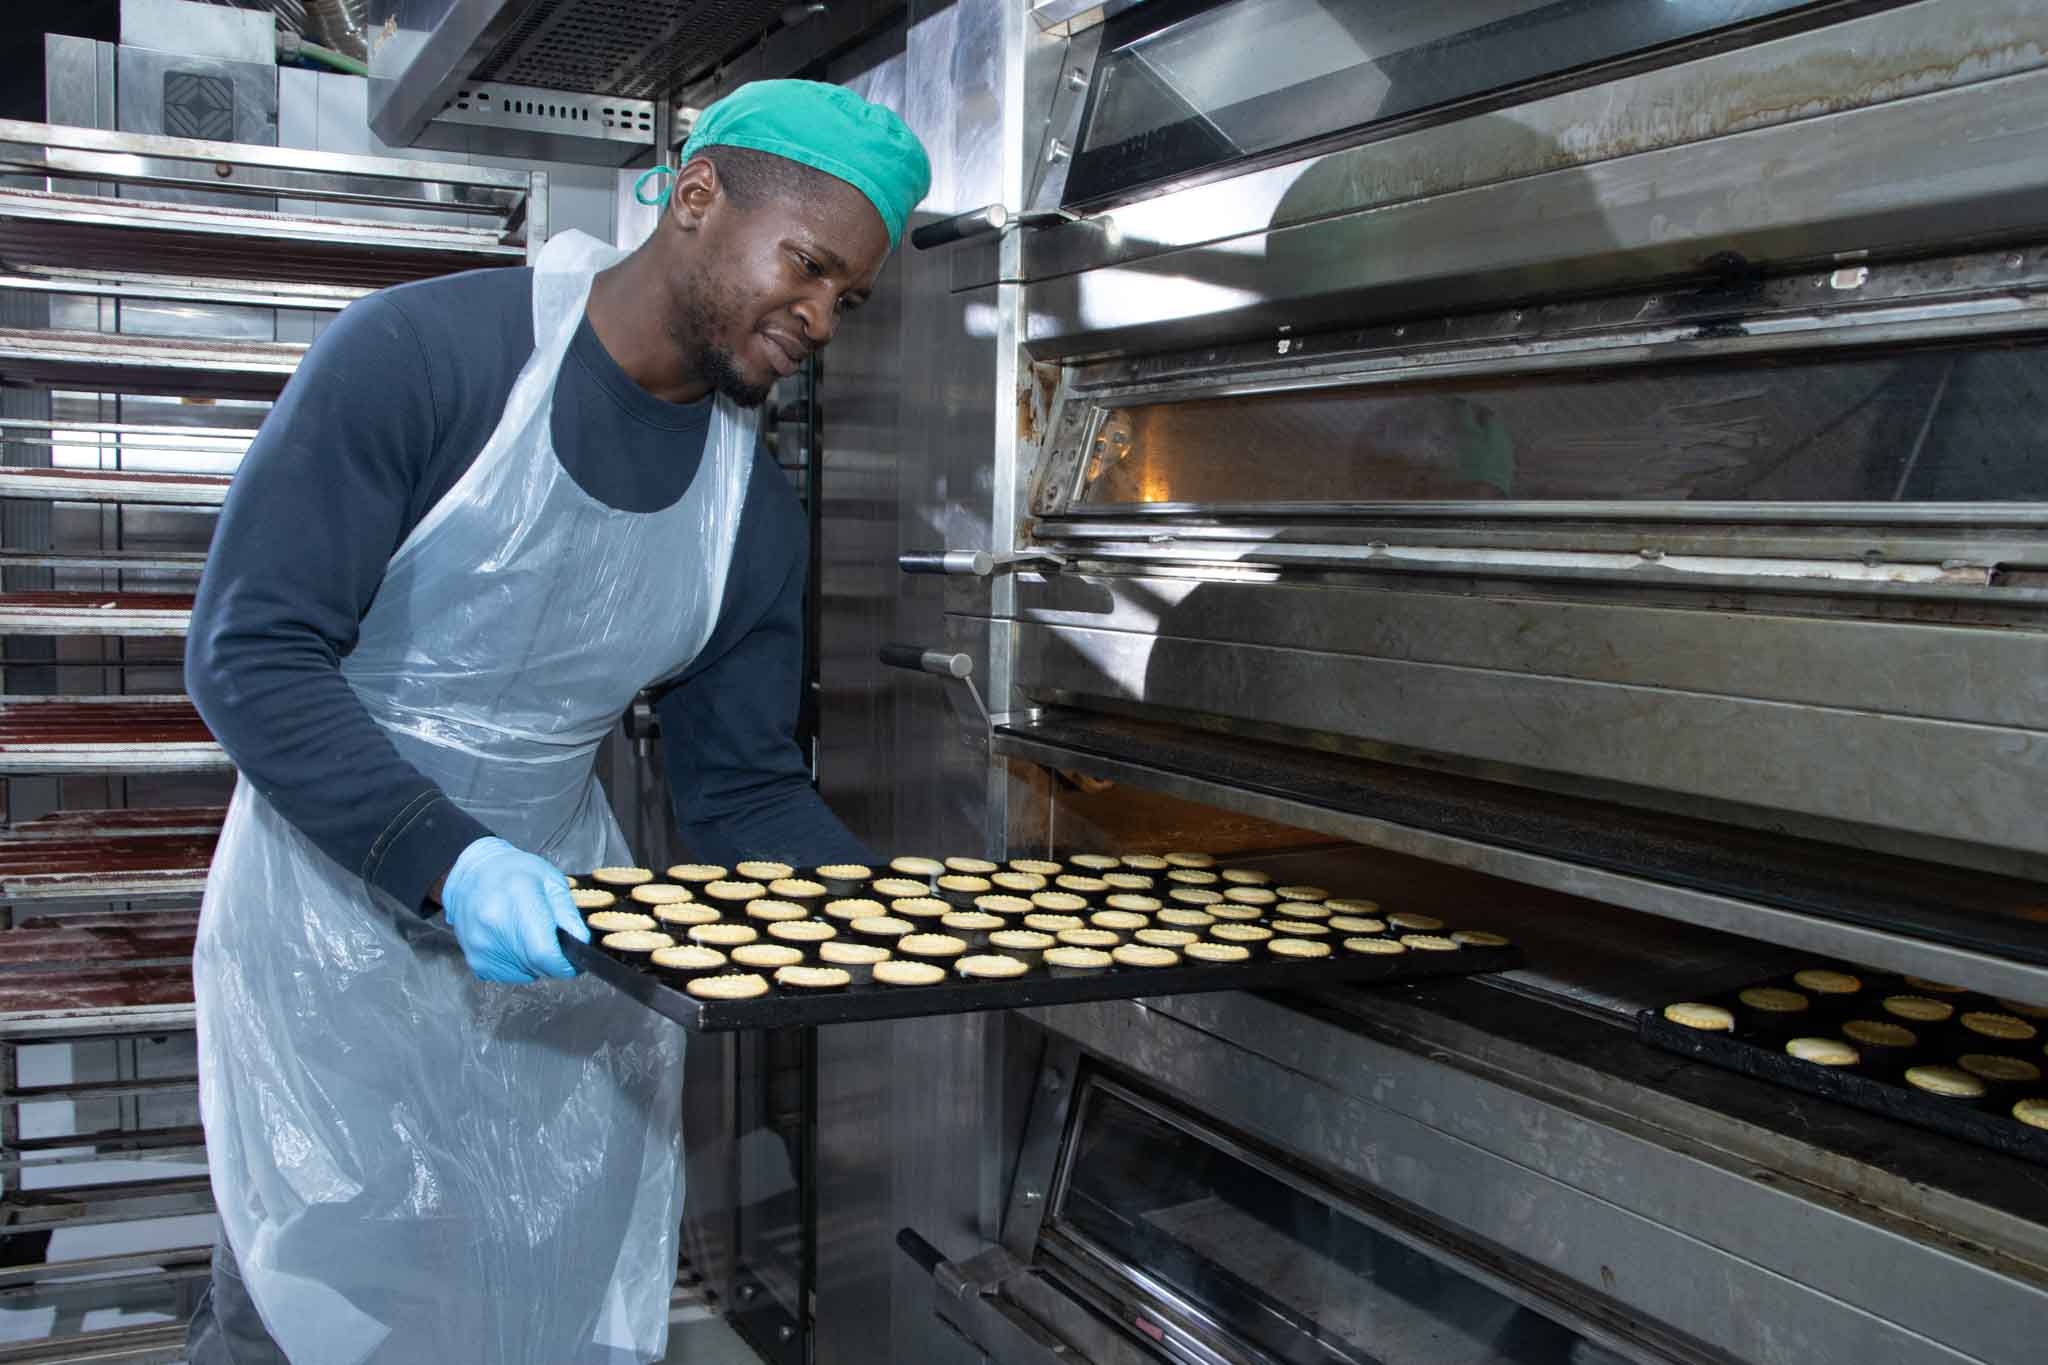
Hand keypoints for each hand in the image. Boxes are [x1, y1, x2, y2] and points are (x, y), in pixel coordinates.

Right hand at [439, 837, 587, 983]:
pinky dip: (518, 964)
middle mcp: (494, 925)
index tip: (573, 960)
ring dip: (535, 962)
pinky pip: (508, 975)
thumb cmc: (514, 873)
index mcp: (518, 900)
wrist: (472, 875)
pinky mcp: (475, 960)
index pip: (544, 952)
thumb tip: (581, 941)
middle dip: (553, 960)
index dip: (565, 963)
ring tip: (528, 934)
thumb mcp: (551, 880)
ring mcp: (481, 945)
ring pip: (525, 974)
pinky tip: (513, 941)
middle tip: (552, 939)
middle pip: (537, 966)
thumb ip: (568, 913)